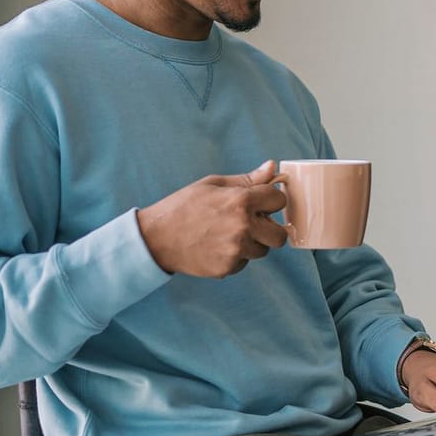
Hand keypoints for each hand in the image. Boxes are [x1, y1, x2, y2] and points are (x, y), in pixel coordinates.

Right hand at [135, 159, 288, 277]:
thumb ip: (247, 179)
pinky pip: (244, 263)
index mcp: (241, 201)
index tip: (261, 203)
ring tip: (227, 234)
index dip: (271, 201)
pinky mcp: (227, 268)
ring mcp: (236, 250)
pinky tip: (216, 246)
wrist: (156, 238)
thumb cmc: (183, 207)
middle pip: (279, 235)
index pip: (279, 201)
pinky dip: (235, 257)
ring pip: (262, 250)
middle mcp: (243, 226)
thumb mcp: (213, 185)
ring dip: (252, 244)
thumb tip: (272, 167)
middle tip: (251, 224)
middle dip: (269, 229)